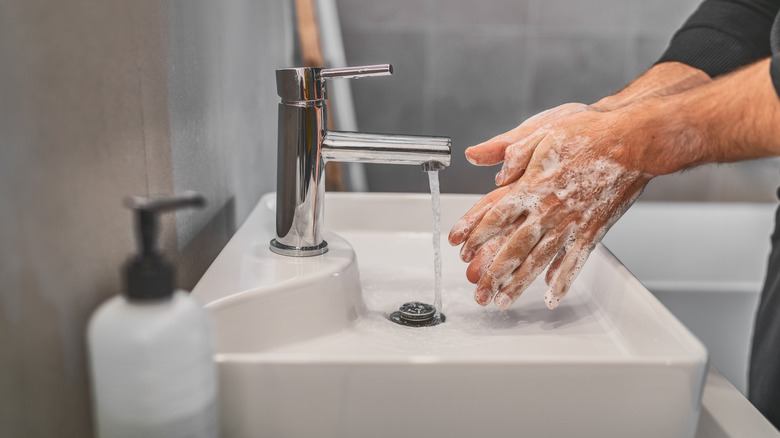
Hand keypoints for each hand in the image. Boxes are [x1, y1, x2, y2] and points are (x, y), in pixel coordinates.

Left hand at [450, 109, 653, 309]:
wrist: (634, 141)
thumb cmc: (590, 133)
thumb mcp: (543, 130)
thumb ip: (513, 151)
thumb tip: (493, 170)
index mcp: (533, 185)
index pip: (496, 215)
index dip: (476, 234)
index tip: (461, 250)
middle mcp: (549, 209)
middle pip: (514, 247)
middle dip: (493, 273)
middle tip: (479, 292)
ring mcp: (572, 223)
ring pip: (540, 260)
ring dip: (520, 283)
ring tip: (503, 302)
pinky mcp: (593, 230)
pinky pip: (576, 261)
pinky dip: (563, 281)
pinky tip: (551, 296)